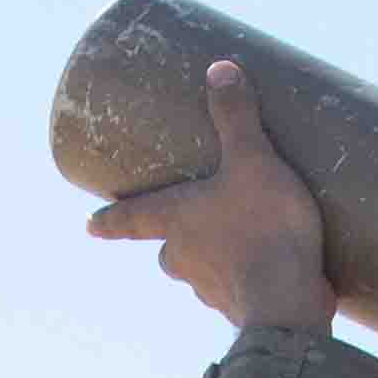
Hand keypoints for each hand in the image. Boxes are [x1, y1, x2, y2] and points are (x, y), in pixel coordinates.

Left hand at [82, 54, 331, 333]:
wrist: (287, 304)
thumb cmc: (261, 228)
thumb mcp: (251, 162)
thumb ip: (235, 118)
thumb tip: (220, 69)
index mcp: (173, 223)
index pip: (129, 220)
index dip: (109, 220)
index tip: (89, 225)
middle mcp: (182, 260)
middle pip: (167, 248)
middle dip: (176, 236)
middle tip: (191, 221)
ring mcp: (209, 289)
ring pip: (200, 271)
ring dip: (214, 256)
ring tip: (242, 236)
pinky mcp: (242, 307)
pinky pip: (236, 288)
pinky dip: (246, 277)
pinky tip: (270, 265)